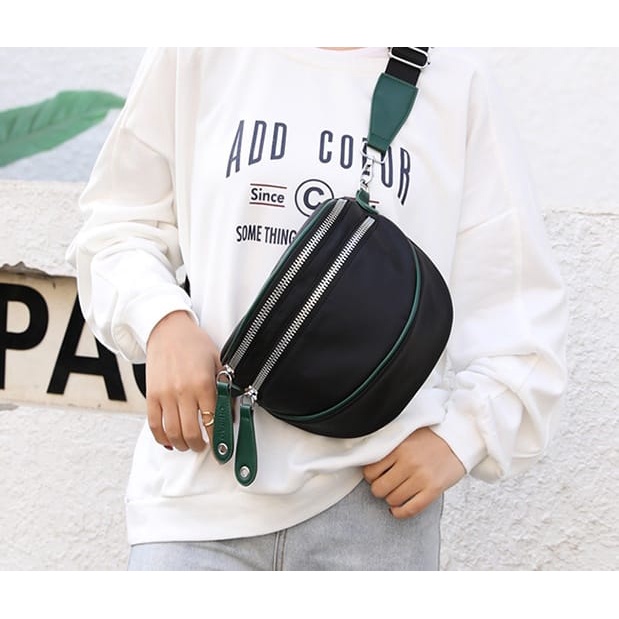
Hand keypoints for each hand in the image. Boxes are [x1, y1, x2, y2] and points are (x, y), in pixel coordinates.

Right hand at [145, 310, 220, 451]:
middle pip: (190, 432)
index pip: (213, 420)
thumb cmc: (195, 344)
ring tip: (188, 444)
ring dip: (181, 445)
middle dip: (199, 446)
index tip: (222, 447)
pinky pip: (154, 425)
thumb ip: (225, 386)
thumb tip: (231, 410)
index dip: (218, 439)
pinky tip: (169, 441)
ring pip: (172, 433)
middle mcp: (183, 391)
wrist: (167, 330)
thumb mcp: (218, 361)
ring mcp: (164, 395)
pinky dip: (162, 438)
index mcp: (203, 383)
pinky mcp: (151, 395)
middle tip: (204, 447)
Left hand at [363, 427, 465, 518]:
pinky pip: (411, 509)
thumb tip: (368, 459)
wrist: (458, 439)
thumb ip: (389, 447)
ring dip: (391, 500)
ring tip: (395, 493)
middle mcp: (408, 463)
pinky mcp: (434, 490)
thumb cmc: (430, 438)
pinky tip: (397, 509)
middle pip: (379, 488)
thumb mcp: (406, 435)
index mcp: (398, 448)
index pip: (370, 471)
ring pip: (393, 500)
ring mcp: (421, 477)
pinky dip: (400, 513)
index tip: (375, 476)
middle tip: (384, 485)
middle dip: (378, 490)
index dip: (370, 477)